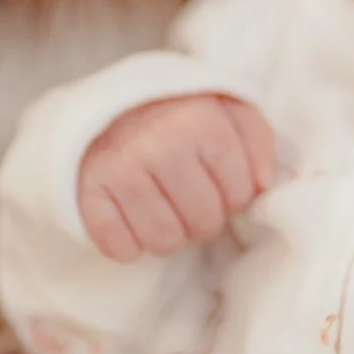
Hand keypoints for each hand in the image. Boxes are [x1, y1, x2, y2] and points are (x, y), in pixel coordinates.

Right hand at [77, 95, 277, 261]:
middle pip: (203, 223)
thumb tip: (266, 184)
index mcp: (200, 120)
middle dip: (202, 218)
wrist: (103, 106)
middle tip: (187, 197)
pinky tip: (130, 216)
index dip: (234, 196)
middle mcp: (160, 144)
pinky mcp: (87, 191)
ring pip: (164, 241)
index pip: (240, 195)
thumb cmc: (174, 113)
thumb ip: (257, 139)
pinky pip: (120, 248)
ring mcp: (119, 169)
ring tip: (161, 206)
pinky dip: (127, 243)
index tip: (218, 181)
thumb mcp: (224, 107)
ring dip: (167, 233)